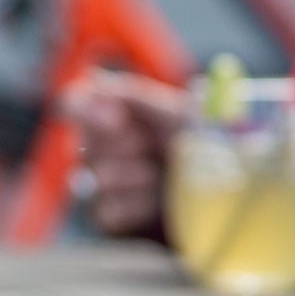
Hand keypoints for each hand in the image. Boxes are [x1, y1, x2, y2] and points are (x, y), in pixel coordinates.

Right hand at [63, 71, 188, 236]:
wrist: (219, 191)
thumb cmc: (196, 143)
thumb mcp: (174, 112)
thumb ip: (132, 95)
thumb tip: (93, 78)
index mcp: (110, 111)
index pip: (75, 104)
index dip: (89, 111)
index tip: (117, 120)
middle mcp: (97, 145)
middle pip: (87, 144)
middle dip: (129, 147)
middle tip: (156, 148)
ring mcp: (99, 182)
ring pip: (99, 178)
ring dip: (137, 177)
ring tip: (160, 175)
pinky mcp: (108, 216)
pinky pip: (107, 210)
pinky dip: (138, 205)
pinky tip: (156, 200)